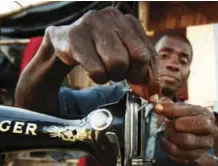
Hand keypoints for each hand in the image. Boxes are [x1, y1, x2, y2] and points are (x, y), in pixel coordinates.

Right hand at [45, 7, 159, 101]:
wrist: (64, 43)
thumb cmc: (99, 50)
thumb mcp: (126, 57)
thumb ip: (143, 73)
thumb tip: (153, 95)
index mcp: (129, 21)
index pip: (150, 53)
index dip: (151, 78)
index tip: (149, 94)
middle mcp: (113, 17)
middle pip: (137, 57)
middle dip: (132, 75)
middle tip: (122, 77)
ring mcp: (92, 23)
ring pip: (117, 63)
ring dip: (112, 75)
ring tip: (105, 70)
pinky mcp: (75, 36)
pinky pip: (96, 69)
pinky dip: (97, 77)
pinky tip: (92, 69)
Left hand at [154, 100, 217, 165]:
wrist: (192, 138)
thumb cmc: (185, 121)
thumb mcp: (178, 109)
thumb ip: (167, 105)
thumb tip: (157, 106)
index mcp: (207, 115)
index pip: (191, 111)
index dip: (173, 110)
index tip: (159, 109)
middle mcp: (210, 130)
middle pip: (193, 126)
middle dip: (176, 125)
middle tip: (168, 124)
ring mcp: (204, 145)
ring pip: (185, 141)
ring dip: (171, 136)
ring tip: (168, 132)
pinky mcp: (195, 156)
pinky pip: (178, 153)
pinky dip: (167, 146)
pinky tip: (167, 141)